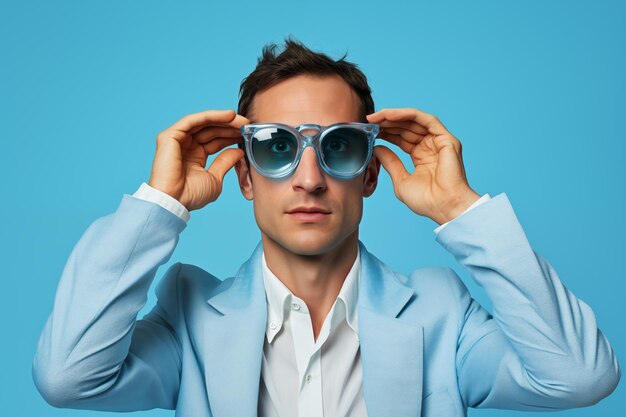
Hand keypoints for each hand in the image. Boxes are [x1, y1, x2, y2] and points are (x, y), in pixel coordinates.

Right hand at [148, 109, 249, 210]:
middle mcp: (186, 146)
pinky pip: (193, 120)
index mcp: (195, 156)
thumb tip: (239, 151)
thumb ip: (226, 162)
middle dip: (230, 126)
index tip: (248, 134)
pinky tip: (229, 115)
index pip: (215, 141)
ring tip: (242, 120)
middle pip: (211, 130)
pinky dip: (212, 116)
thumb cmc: (191, 196)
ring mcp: (177, 139)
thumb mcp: (215, 178)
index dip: (231, 136)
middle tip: (248, 125)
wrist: (174, 202)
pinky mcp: (170, 135)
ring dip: (224, 119)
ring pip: (204, 122)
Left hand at [367, 108, 480, 224]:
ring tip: (375, 117)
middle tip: (368, 121)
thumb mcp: (400, 180)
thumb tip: (377, 148)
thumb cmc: (426, 200)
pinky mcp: (446, 139)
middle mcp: (431, 146)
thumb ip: (390, 162)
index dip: (386, 133)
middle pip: (406, 127)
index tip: (369, 131)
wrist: (444, 207)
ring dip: (394, 117)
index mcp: (422, 157)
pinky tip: (389, 115)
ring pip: (414, 121)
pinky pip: (426, 120)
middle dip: (387, 123)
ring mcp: (439, 141)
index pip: (402, 138)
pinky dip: (407, 114)